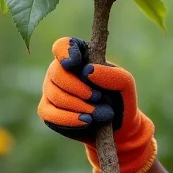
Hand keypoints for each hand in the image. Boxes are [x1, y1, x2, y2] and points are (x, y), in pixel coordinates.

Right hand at [38, 37, 155, 172]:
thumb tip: (87, 70)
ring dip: (79, 105)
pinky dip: (69, 118)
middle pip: (56, 72)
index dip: (66, 53)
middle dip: (78, 88)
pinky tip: (87, 121)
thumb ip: (113, 74)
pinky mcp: (47, 110)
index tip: (75, 65)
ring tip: (101, 113)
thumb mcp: (126, 84)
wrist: (118, 127)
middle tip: (98, 97)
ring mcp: (51, 90)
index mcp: (80, 56)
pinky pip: (49, 113)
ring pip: (54, 94)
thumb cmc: (120, 98)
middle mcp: (61, 70)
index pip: (62, 46)